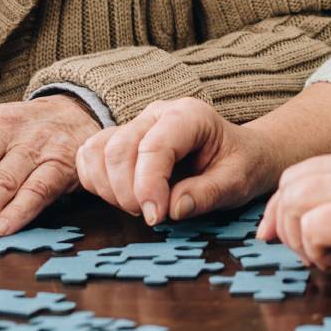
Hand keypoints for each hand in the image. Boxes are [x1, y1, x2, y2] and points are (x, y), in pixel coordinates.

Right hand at [75, 96, 277, 225]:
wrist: (241, 154)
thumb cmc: (241, 164)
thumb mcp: (238, 181)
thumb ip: (208, 194)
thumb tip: (173, 209)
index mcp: (189, 115)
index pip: (154, 146)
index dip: (148, 186)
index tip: (156, 217)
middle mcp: (157, 113)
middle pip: (119, 149)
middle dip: (128, 192)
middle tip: (152, 217)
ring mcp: (136, 125)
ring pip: (98, 152)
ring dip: (110, 189)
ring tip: (140, 207)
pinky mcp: (121, 140)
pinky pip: (90, 157)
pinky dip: (97, 183)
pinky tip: (123, 198)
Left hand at [259, 142, 330, 288]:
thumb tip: (313, 223)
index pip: (303, 171)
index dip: (283, 204)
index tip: (276, 233)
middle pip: (291, 182)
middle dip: (283, 221)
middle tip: (302, 252)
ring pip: (294, 201)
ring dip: (299, 238)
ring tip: (326, 258)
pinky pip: (312, 226)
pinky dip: (314, 249)